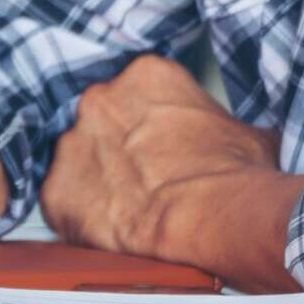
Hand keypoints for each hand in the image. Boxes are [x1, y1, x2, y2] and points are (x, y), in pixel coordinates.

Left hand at [42, 55, 303, 291]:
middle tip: (146, 176)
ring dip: (98, 180)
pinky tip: (111, 227)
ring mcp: (72, 145)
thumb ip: (222, 124)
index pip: (138, 93)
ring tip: (131, 205)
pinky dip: (81, 216)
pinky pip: (62, 202)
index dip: (152, 123)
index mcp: (146, 76)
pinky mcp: (56, 192)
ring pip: (79, 160)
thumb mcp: (247, 133)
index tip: (163, 145)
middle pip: (102, 122)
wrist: (213, 217)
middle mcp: (99, 102)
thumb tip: (232, 138)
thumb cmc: (232, 177)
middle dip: (119, 148)